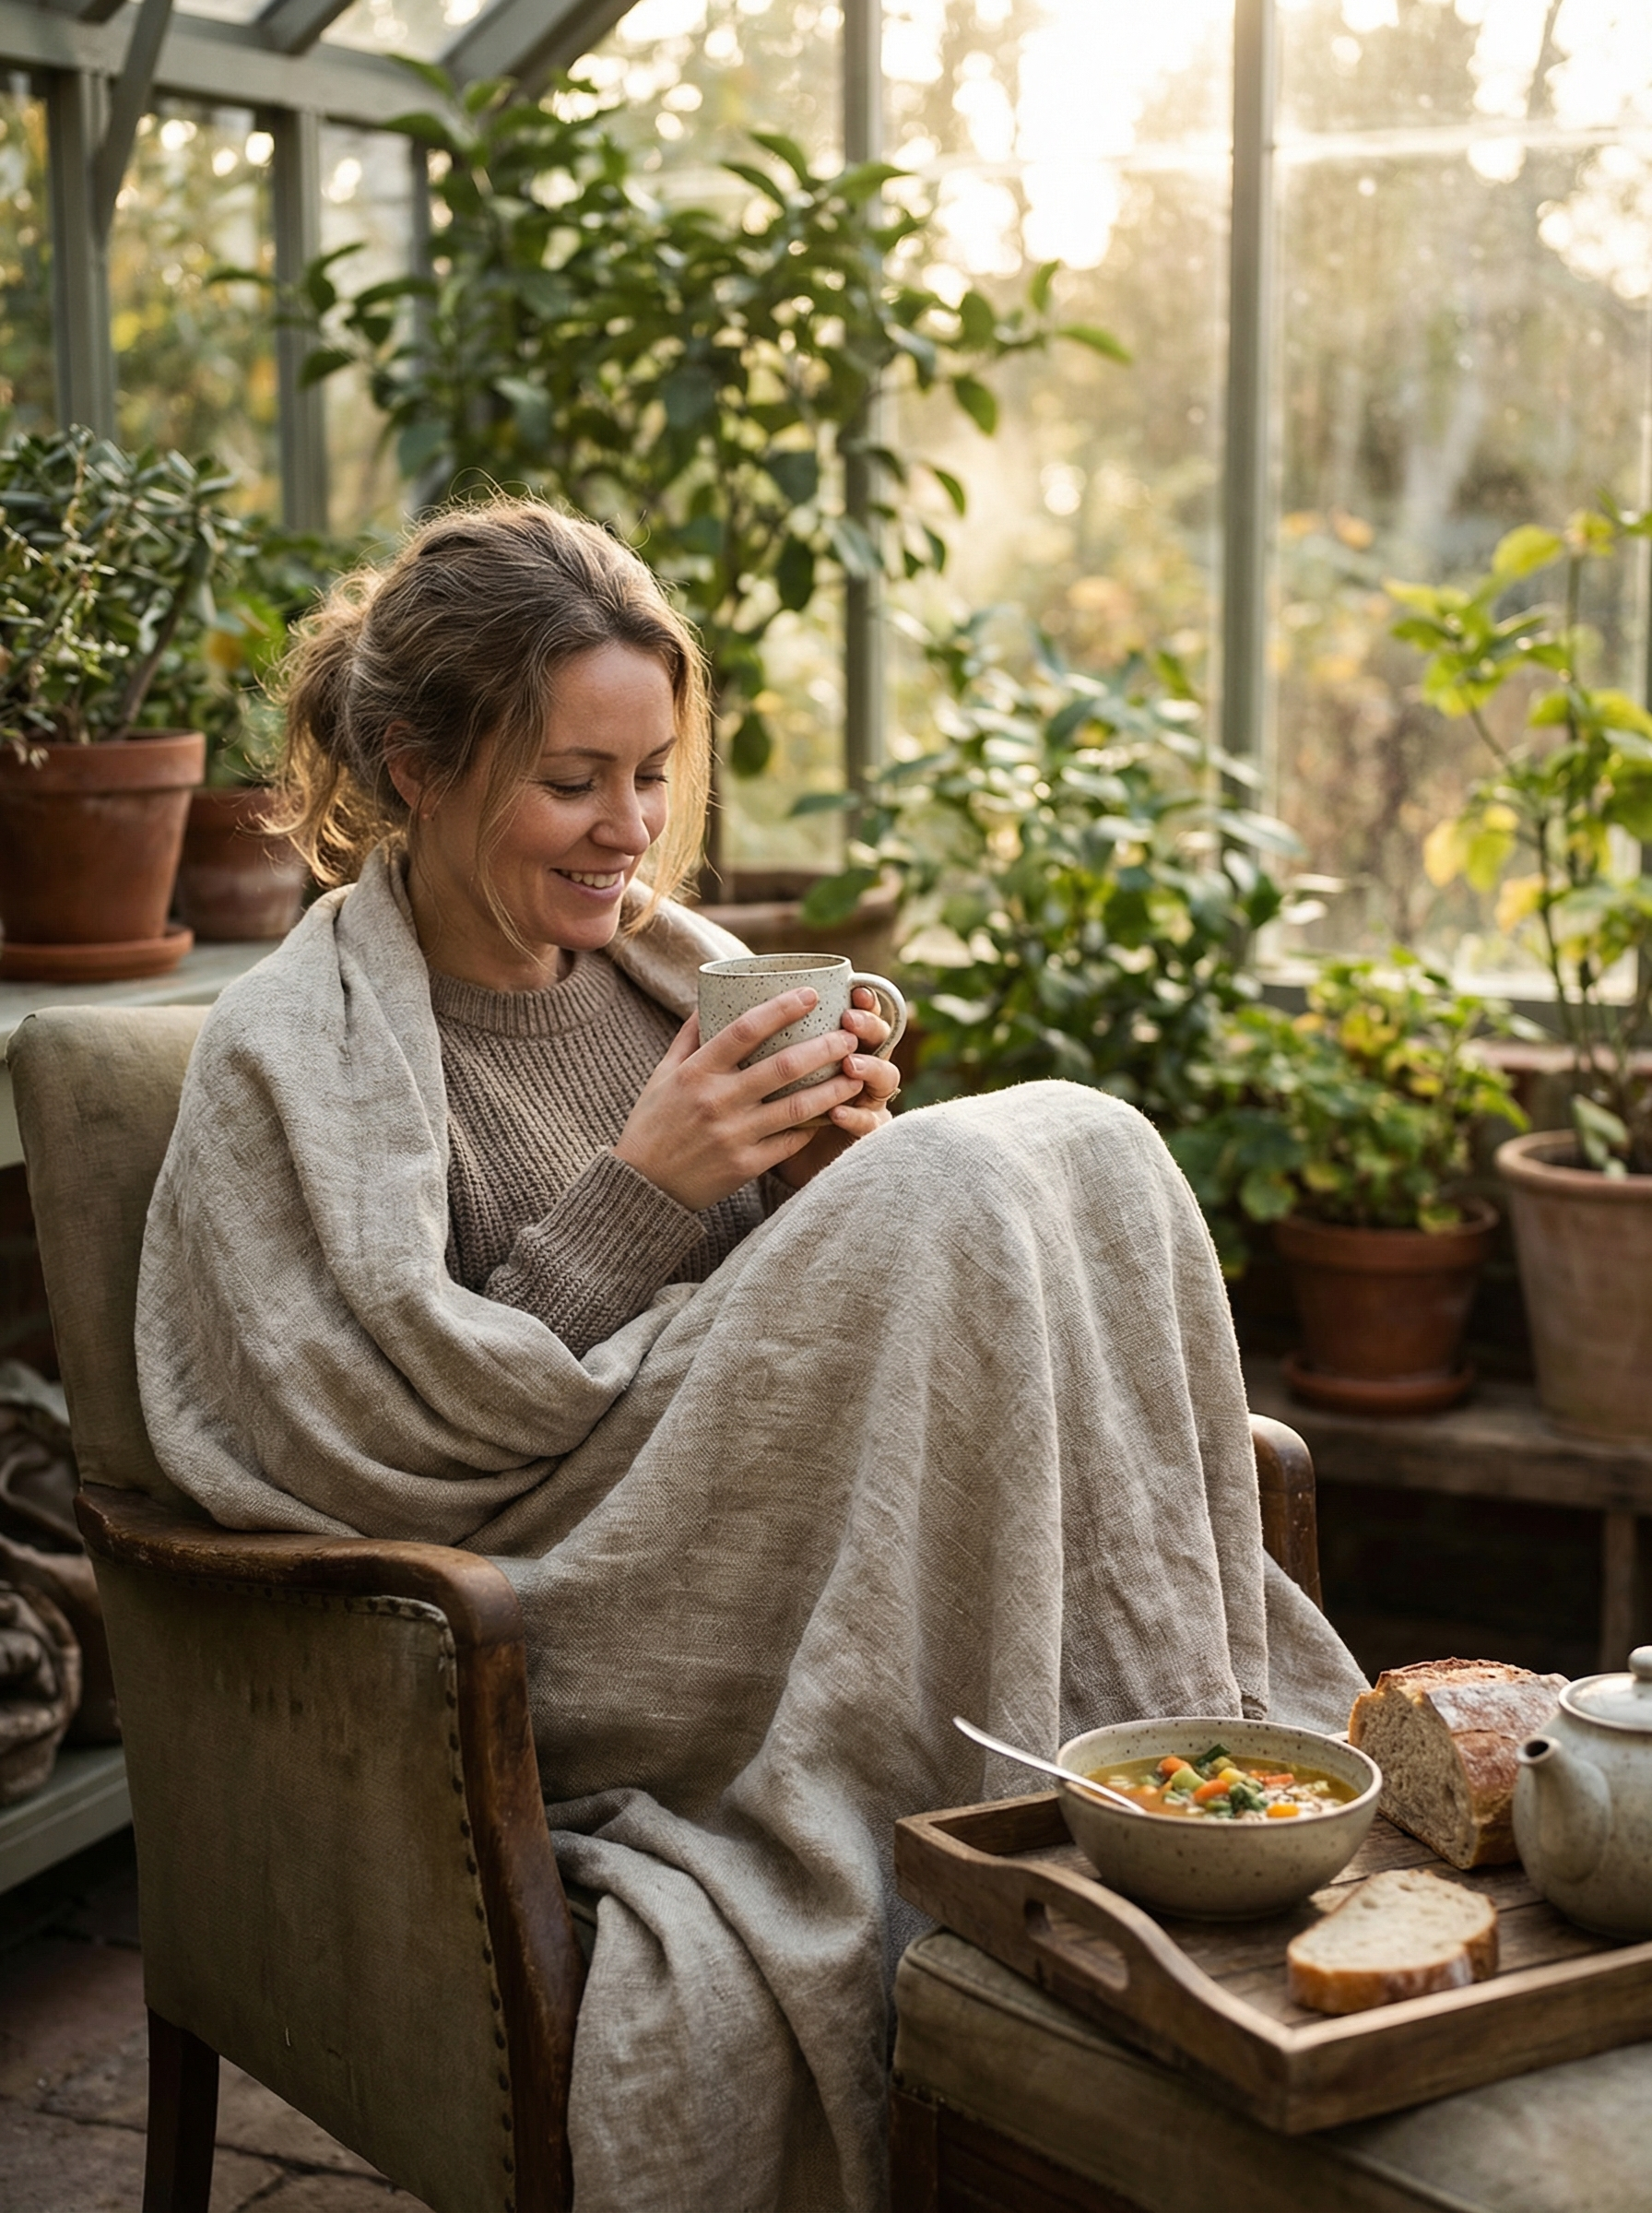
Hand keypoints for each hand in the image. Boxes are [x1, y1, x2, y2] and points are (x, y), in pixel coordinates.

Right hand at [614, 987, 873, 1211]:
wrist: (644, 1187)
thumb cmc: (654, 1123)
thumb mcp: (663, 1075)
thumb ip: (690, 1037)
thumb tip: (711, 997)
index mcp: (696, 1072)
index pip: (744, 1029)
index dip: (781, 1008)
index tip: (811, 994)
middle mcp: (716, 1101)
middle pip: (783, 1066)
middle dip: (825, 1047)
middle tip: (851, 1036)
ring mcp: (733, 1135)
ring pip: (797, 1106)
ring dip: (833, 1088)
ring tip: (857, 1074)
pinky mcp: (746, 1166)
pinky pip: (790, 1141)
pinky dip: (814, 1125)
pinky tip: (835, 1112)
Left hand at [772, 989, 900, 1190]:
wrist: (790, 1158)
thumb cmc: (763, 1107)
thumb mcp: (763, 1070)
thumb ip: (753, 1040)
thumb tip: (715, 1005)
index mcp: (841, 1043)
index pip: (862, 1014)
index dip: (864, 1001)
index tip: (852, 991)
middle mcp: (861, 1067)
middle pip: (879, 1040)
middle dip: (868, 1028)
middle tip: (849, 1023)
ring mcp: (867, 1101)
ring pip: (884, 1079)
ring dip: (869, 1070)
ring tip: (850, 1067)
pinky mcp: (863, 1135)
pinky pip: (867, 1125)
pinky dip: (854, 1118)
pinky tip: (837, 1115)